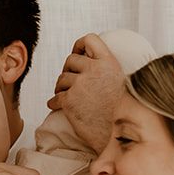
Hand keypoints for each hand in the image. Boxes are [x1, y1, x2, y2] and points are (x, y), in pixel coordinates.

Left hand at [47, 34, 124, 151]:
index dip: (80, 44)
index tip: (78, 53)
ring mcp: (81, 84)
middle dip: (68, 70)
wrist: (116, 135)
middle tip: (70, 81)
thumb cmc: (118, 111)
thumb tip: (85, 59)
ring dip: (61, 87)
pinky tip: (56, 106)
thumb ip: (105, 70)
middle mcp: (95, 70)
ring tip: (66, 96)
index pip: (90, 39)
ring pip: (62, 78)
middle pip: (71, 60)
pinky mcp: (70, 100)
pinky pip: (55, 97)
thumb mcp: (119, 82)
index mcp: (109, 63)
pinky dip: (54, 102)